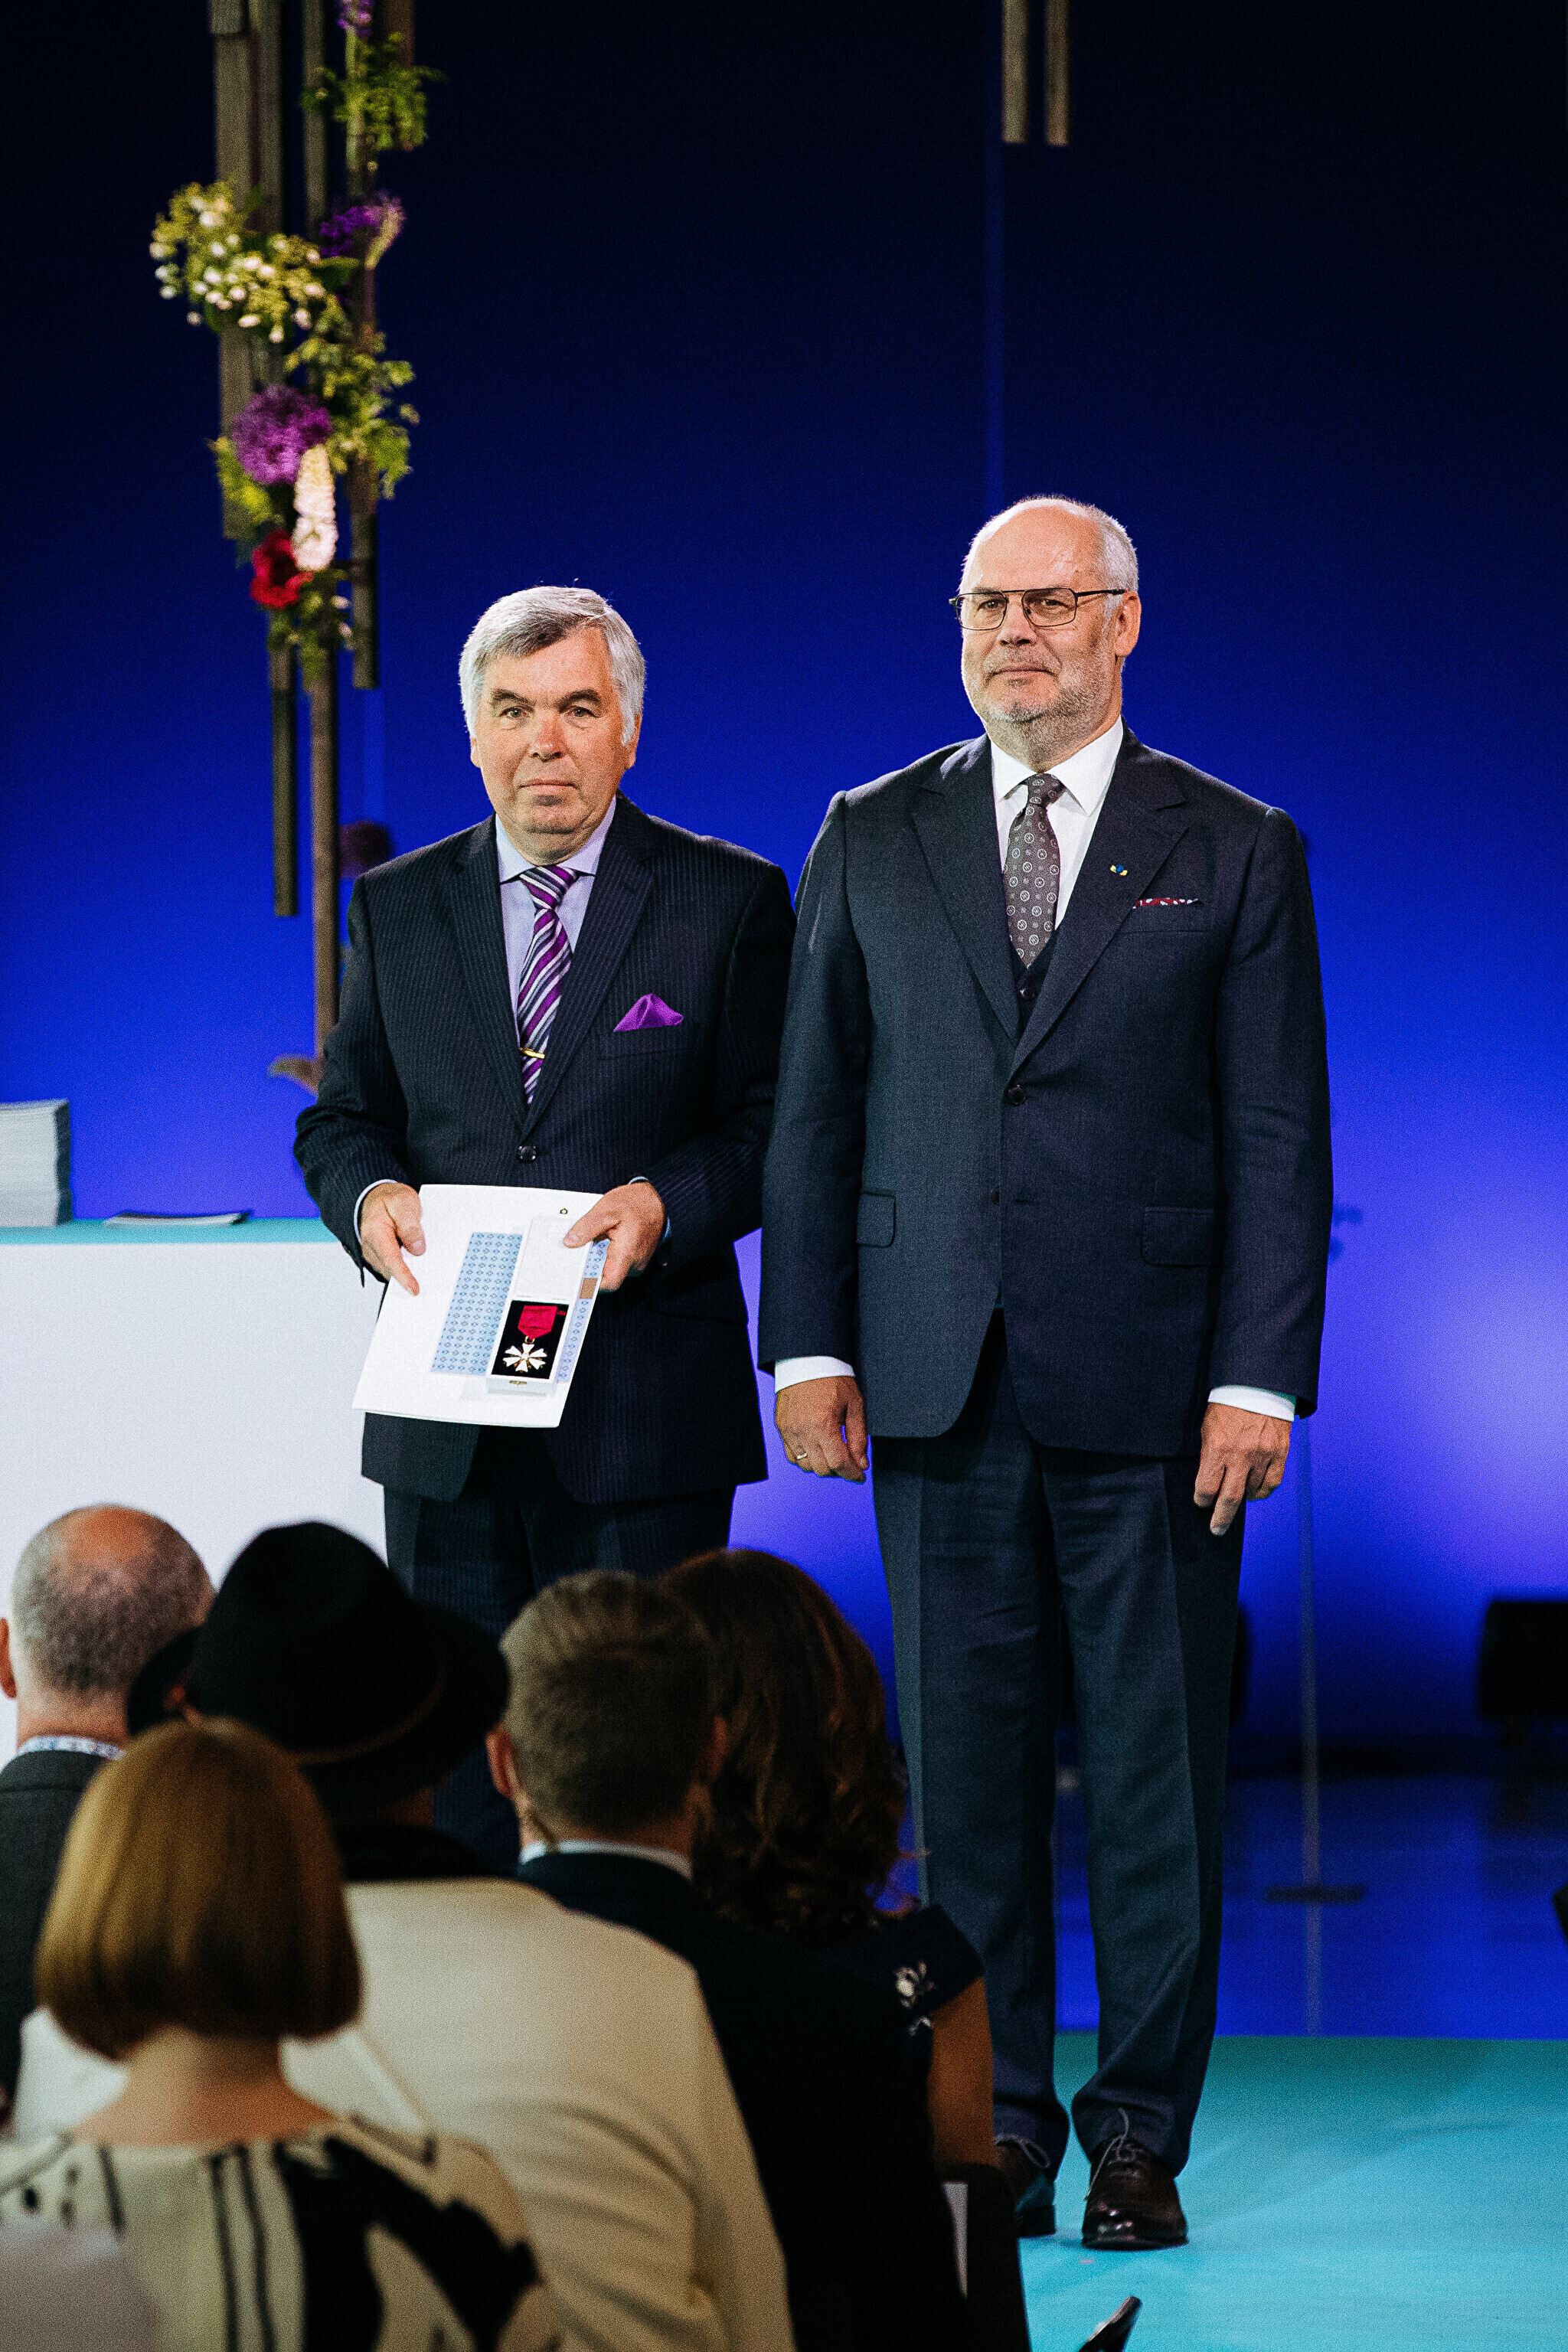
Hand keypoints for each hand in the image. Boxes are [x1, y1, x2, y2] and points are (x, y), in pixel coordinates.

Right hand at [360, 1181, 424, 1295]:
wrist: (376, 1197)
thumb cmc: (389, 1199)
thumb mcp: (403, 1202)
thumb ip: (410, 1224)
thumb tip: (417, 1249)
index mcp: (375, 1232)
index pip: (390, 1259)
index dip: (403, 1276)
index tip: (414, 1289)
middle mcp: (372, 1247)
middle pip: (392, 1269)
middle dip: (409, 1278)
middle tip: (431, 1285)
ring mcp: (376, 1254)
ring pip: (393, 1270)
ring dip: (410, 1273)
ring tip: (431, 1277)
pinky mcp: (383, 1256)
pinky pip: (395, 1266)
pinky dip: (408, 1268)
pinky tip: (423, 1267)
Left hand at [565, 1182, 665, 1291]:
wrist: (655, 1200)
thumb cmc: (636, 1203)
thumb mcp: (606, 1209)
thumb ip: (586, 1227)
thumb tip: (570, 1242)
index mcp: (627, 1253)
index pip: (609, 1283)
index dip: (591, 1284)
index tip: (576, 1279)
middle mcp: (635, 1263)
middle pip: (607, 1277)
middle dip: (591, 1267)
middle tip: (578, 1254)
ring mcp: (637, 1262)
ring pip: (611, 1270)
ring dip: (598, 1260)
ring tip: (594, 1242)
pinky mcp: (635, 1259)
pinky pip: (617, 1264)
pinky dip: (606, 1256)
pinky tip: (602, 1242)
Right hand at [776, 1375, 867, 1482]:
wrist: (807, 1359)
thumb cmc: (833, 1378)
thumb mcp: (854, 1404)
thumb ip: (858, 1437)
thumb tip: (861, 1463)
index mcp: (823, 1424)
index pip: (839, 1463)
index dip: (852, 1474)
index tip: (860, 1476)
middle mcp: (803, 1431)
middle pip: (822, 1469)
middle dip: (839, 1470)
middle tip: (850, 1463)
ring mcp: (789, 1431)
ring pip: (806, 1466)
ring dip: (822, 1465)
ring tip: (833, 1454)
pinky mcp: (781, 1427)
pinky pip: (792, 1455)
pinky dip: (806, 1459)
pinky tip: (817, 1449)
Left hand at [1193, 1401, 1291, 1535]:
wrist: (1258, 1385)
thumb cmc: (1227, 1406)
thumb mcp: (1207, 1427)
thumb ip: (1208, 1456)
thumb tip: (1208, 1482)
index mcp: (1218, 1448)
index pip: (1206, 1488)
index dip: (1202, 1499)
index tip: (1201, 1502)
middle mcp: (1240, 1456)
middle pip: (1229, 1500)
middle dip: (1220, 1519)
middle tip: (1216, 1530)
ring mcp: (1262, 1456)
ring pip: (1252, 1492)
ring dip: (1242, 1498)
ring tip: (1236, 1496)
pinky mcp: (1280, 1453)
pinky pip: (1271, 1483)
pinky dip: (1261, 1491)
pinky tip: (1254, 1492)